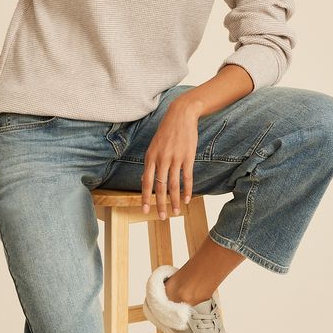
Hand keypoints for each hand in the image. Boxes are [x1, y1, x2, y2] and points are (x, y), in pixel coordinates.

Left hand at [141, 100, 198, 217]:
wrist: (181, 115)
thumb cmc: (166, 132)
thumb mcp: (154, 146)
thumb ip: (150, 163)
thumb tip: (146, 181)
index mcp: (150, 157)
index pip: (146, 182)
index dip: (145, 197)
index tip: (145, 210)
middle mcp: (161, 159)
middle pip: (160, 186)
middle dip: (160, 204)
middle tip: (161, 217)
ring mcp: (175, 158)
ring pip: (173, 184)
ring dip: (174, 201)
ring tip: (175, 212)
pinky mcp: (188, 157)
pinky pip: (187, 177)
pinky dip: (187, 190)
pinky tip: (186, 200)